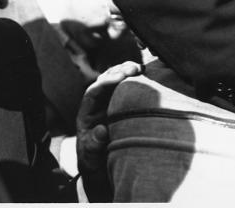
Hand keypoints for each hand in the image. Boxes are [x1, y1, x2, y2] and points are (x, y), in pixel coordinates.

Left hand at [76, 60, 141, 200]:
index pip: (93, 91)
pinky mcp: (124, 103)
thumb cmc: (95, 160)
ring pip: (117, 79)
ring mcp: (111, 101)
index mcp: (87, 113)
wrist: (103, 165)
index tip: (120, 77)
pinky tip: (147, 75)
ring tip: (139, 69)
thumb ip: (93, 144)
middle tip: (133, 69)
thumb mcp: (91, 156)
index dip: (106, 82)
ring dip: (127, 71)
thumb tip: (100, 130)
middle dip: (118, 71)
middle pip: (105, 80)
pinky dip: (137, 79)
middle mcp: (98, 104)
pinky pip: (129, 86)